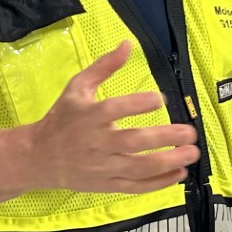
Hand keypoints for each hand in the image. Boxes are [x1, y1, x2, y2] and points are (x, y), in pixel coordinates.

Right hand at [25, 42, 199, 194]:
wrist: (39, 157)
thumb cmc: (62, 119)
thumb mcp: (77, 88)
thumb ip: (104, 67)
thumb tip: (128, 44)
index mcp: (89, 116)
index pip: (115, 109)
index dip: (139, 104)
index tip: (161, 99)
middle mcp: (97, 142)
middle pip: (134, 141)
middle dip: (165, 137)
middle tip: (190, 132)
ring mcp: (102, 167)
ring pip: (139, 167)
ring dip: (169, 162)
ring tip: (192, 153)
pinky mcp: (106, 185)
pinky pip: (135, 187)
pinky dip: (158, 183)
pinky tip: (178, 174)